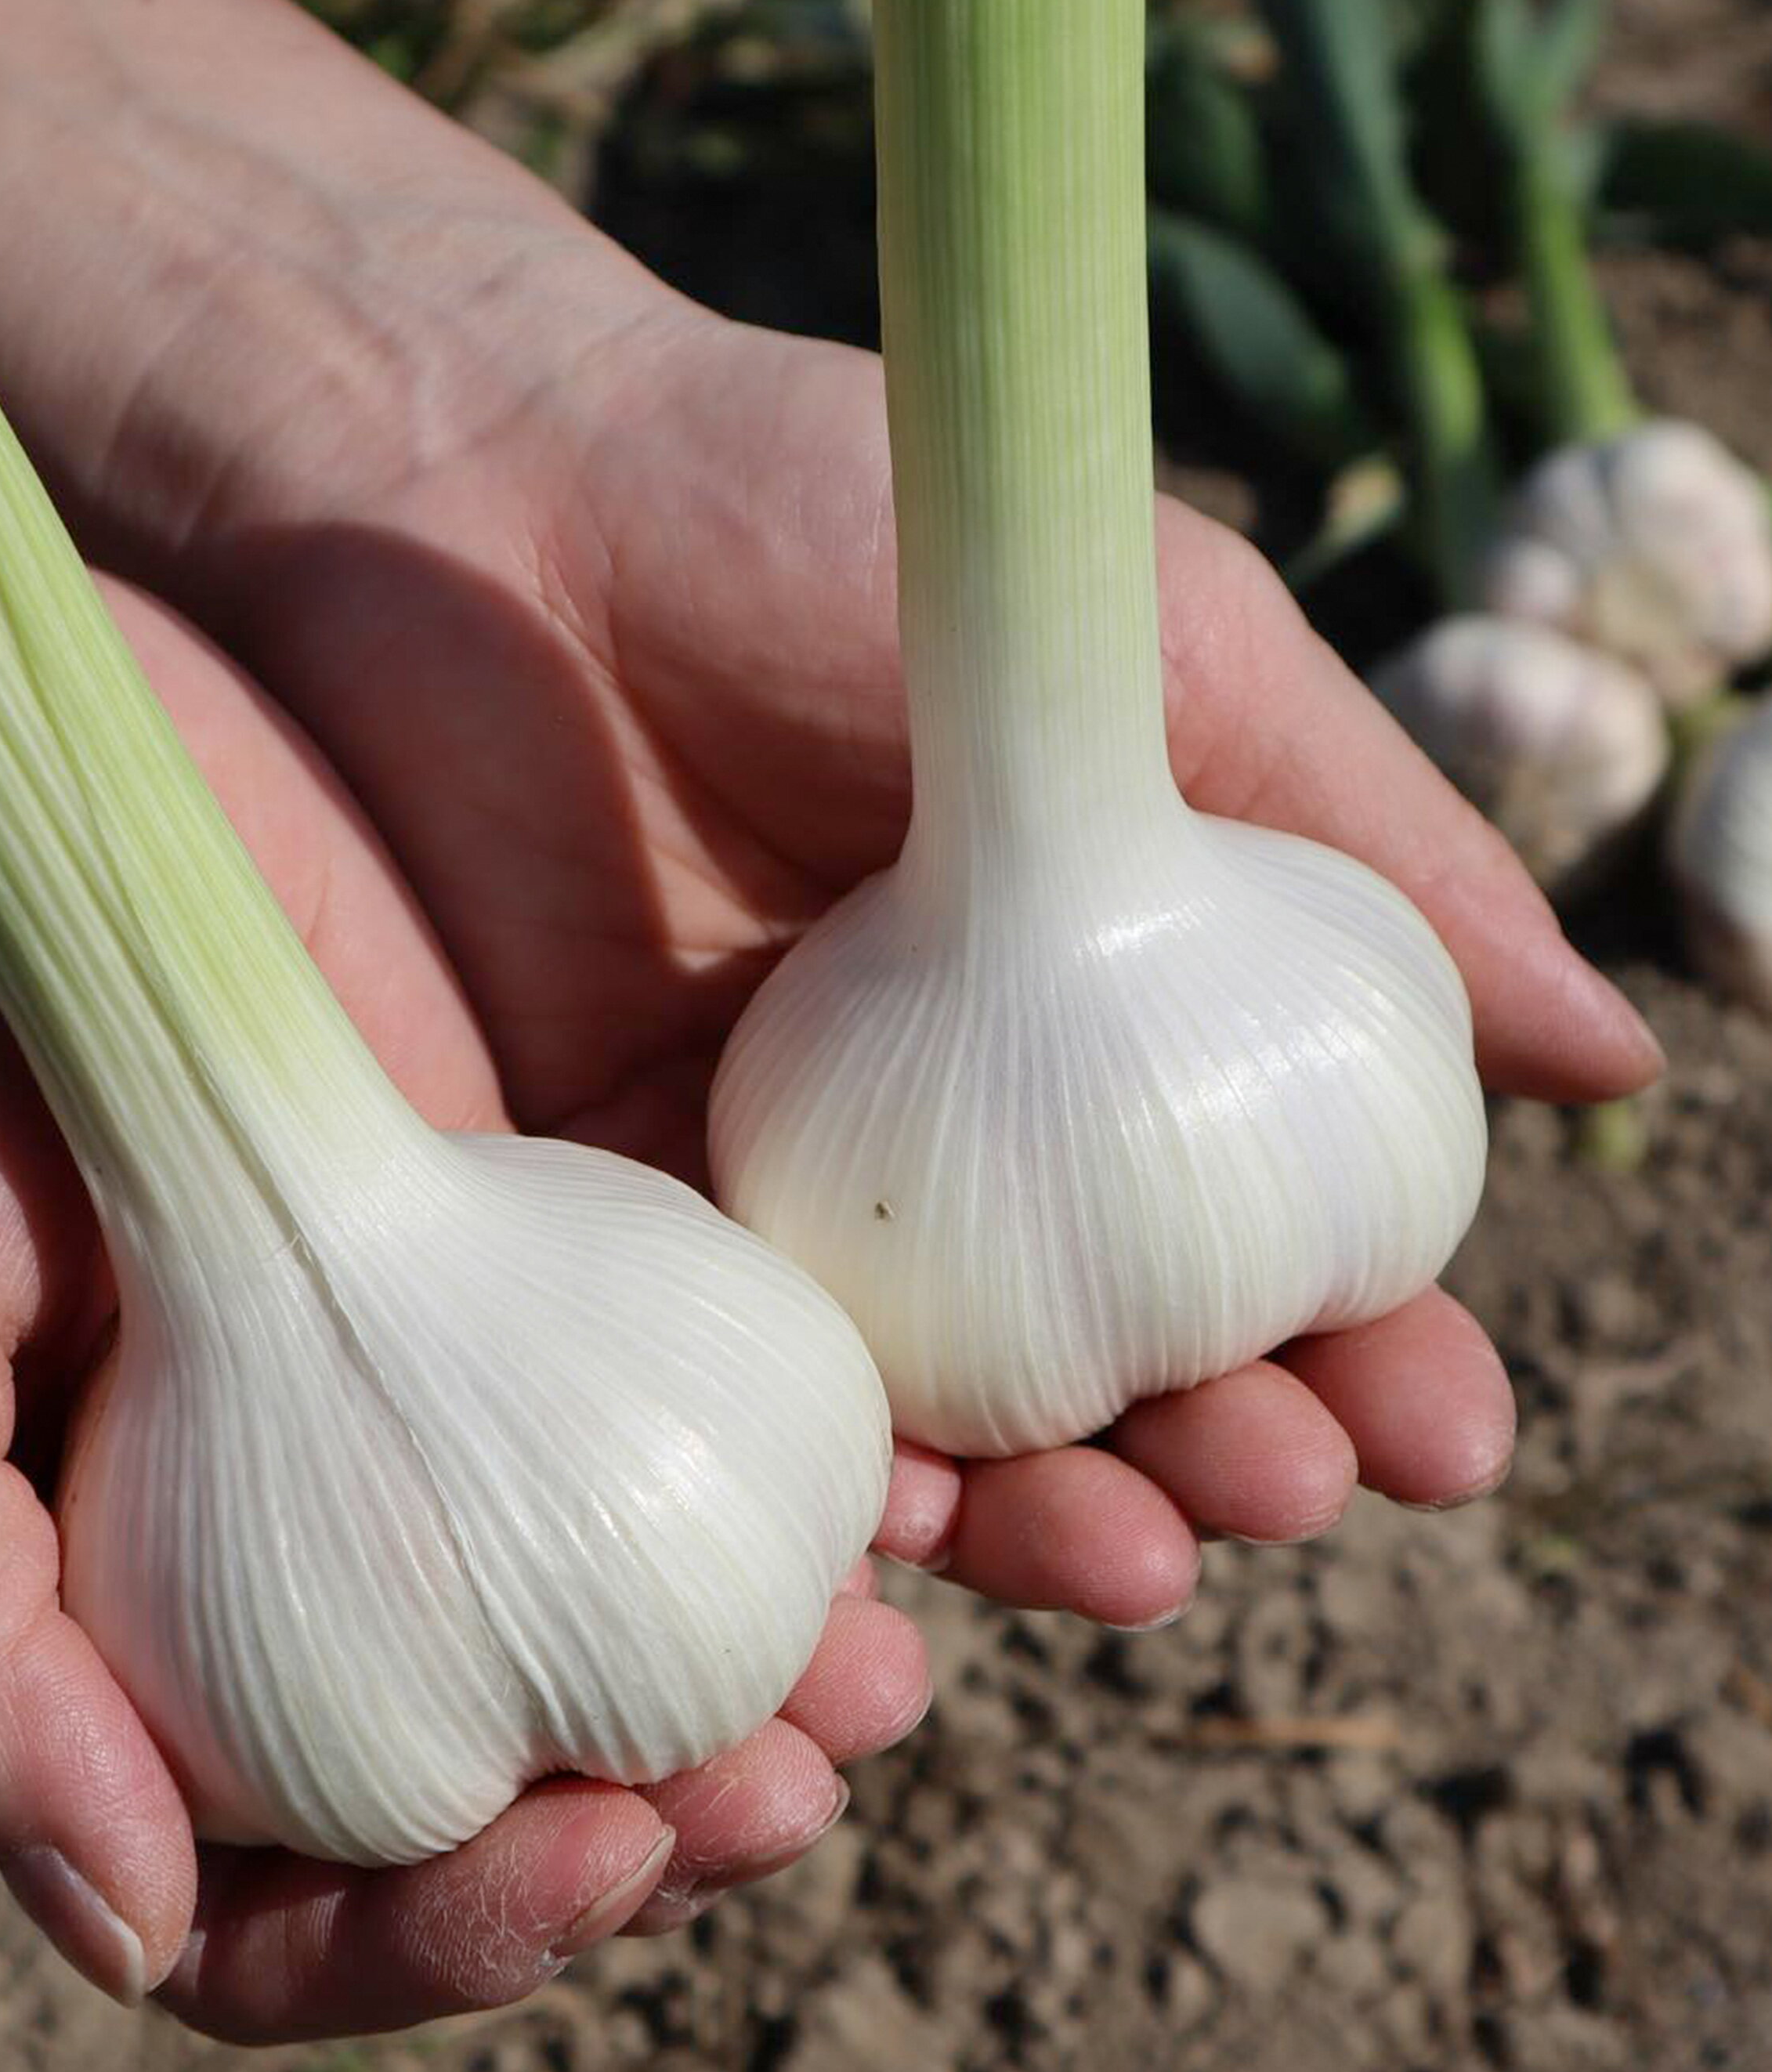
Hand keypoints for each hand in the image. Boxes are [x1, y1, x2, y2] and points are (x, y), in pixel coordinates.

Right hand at [0, 564, 927, 2041]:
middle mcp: (341, 1510)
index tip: (587, 1858)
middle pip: (541, 1757)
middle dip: (681, 1806)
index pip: (317, 1876)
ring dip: (808, 1647)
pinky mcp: (587, 1187)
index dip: (453, 1927)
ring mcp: (480, 1357)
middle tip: (796, 1773)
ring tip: (905, 1639)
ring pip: (677, 1584)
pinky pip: (740, 1357)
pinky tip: (928, 1450)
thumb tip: (129, 1925)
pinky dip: (843, 1435)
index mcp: (154, 1601)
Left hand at [150, 311, 1656, 1638]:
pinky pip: (716, 1417)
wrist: (464, 496)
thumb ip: (1362, 848)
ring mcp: (761, 1194)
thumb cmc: (812, 522)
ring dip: (1030, 1525)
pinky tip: (876, 1575)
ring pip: (918, 1436)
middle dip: (1207, 1463)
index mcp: (1076, 1021)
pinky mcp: (594, 1219)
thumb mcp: (1135, 656)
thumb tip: (1607, 1060)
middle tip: (1267, 1491)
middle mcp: (934, 1136)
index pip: (1250, 1243)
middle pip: (1100, 1375)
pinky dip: (801, 1519)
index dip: (1360, 1350)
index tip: (1433, 1432)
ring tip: (1115, 1557)